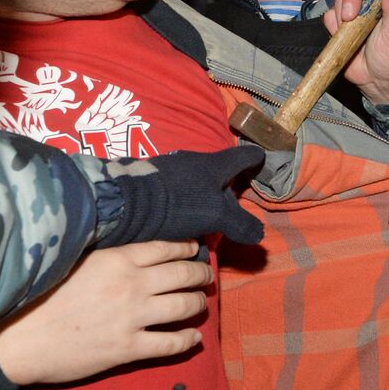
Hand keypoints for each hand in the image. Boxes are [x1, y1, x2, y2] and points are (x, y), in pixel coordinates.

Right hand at [0, 240, 211, 384]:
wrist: (20, 339)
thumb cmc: (42, 297)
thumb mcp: (78, 263)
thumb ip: (110, 258)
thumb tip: (137, 254)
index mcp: (117, 260)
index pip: (165, 248)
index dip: (186, 249)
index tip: (195, 250)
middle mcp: (131, 285)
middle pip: (182, 274)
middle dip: (200, 273)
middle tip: (206, 276)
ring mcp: (132, 317)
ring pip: (183, 306)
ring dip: (198, 303)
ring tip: (200, 302)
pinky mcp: (128, 348)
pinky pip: (170, 343)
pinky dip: (187, 340)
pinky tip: (194, 338)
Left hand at [103, 145, 265, 246]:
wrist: (125, 202)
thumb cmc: (178, 203)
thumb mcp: (216, 216)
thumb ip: (240, 224)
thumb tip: (259, 234)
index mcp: (214, 164)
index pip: (244, 156)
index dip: (256, 160)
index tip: (263, 163)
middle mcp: (193, 160)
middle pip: (219, 171)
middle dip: (227, 187)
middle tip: (233, 206)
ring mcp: (170, 169)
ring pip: (196, 182)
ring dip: (203, 197)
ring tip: (205, 219)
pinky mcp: (151, 181)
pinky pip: (176, 191)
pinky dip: (183, 203)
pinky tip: (179, 221)